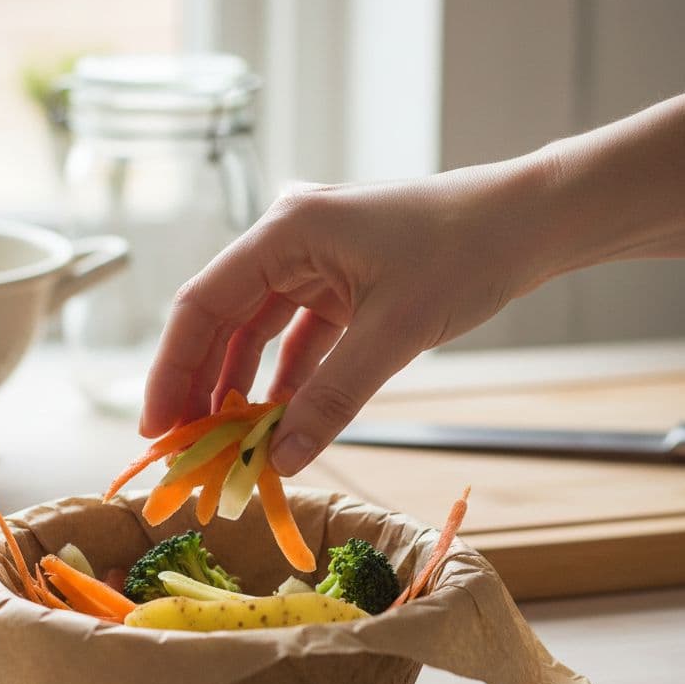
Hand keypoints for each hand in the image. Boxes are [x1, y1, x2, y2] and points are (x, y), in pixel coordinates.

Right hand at [140, 163, 552, 475]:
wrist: (528, 223)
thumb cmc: (466, 253)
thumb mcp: (394, 332)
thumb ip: (331, 398)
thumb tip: (280, 461)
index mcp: (285, 231)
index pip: (202, 305)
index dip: (171, 369)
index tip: (156, 427)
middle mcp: (289, 239)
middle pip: (221, 319)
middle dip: (200, 384)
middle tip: (184, 446)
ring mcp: (314, 260)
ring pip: (256, 330)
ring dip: (241, 384)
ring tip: (223, 440)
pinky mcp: (341, 282)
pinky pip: (297, 336)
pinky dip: (286, 377)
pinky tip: (276, 418)